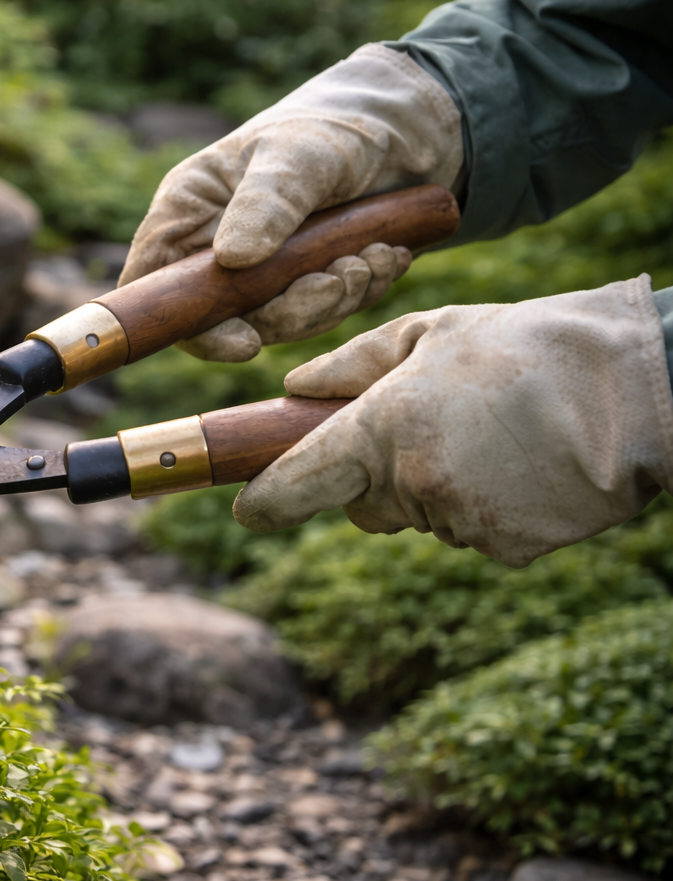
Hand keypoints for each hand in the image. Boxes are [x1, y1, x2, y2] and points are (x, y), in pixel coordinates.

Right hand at [119, 44, 462, 361]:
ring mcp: (256, 270)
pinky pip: (319, 312)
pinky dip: (357, 293)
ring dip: (333, 300)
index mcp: (187, 211)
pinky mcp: (299, 282)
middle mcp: (211, 247)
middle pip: (226, 317)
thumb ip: (266, 203)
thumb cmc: (332, 126)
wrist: (399, 127)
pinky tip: (386, 257)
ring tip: (371, 257)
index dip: (189, 325)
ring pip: (280, 322)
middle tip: (338, 280)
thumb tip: (231, 259)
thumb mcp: (299, 155)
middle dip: (290, 311)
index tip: (246, 341)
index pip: (156, 284)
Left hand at [233, 277, 672, 566]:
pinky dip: (487, 509)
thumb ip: (352, 364)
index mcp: (381, 426)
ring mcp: (459, 521)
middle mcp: (412, 483)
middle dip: (377, 478)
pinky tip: (523, 466)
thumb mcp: (431, 332)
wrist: (638, 388)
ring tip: (492, 435)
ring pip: (421, 518)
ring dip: (438, 489)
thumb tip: (295, 389)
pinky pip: (472, 534)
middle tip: (429, 430)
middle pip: (363, 505)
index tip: (247, 510)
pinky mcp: (505, 548)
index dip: (265, 501)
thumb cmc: (527, 346)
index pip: (297, 482)